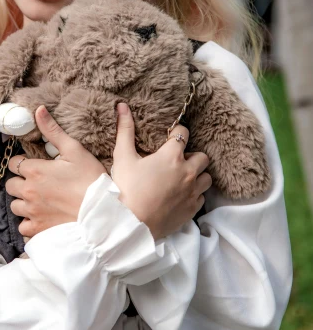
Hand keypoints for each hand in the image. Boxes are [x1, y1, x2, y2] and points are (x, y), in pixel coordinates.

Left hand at [6, 105, 106, 237]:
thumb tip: (38, 109)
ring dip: (23, 203)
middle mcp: (28, 192)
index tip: (34, 166)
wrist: (103, 213)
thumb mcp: (75, 150)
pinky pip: (23, 228)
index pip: (13, 163)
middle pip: (11, 185)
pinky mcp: (38, 230)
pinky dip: (29, 224)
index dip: (22, 163)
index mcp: (35, 171)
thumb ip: (53, 131)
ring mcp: (32, 213)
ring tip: (40, 201)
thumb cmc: (91, 180)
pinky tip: (42, 218)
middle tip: (38, 183)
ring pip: (15, 206)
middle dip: (20, 182)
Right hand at [111, 103, 211, 239]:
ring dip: (197, 174)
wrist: (130, 224)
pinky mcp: (192, 209)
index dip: (176, 133)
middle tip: (176, 160)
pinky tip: (180, 195)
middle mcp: (188, 172)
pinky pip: (201, 197)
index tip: (169, 137)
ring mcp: (192, 192)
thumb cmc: (125, 188)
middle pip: (202, 156)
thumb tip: (122, 106)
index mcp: (172, 156)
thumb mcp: (123, 157)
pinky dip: (194, 193)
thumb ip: (125, 130)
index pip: (183, 133)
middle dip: (191, 155)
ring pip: (206, 177)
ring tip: (181, 177)